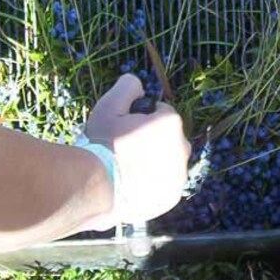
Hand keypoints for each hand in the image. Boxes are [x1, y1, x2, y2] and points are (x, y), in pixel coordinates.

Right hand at [85, 74, 189, 221]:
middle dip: (151, 139)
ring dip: (153, 162)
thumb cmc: (102, 145)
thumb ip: (127, 87)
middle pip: (168, 137)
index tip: (124, 128)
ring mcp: (179, 175)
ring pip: (168, 162)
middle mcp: (182, 148)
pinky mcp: (172, 196)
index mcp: (171, 123)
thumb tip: (138, 83)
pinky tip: (131, 185)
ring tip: (126, 169)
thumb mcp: (109, 106)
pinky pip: (165, 184)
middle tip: (124, 149)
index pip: (161, 112)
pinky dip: (153, 183)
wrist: (96, 188)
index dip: (140, 117)